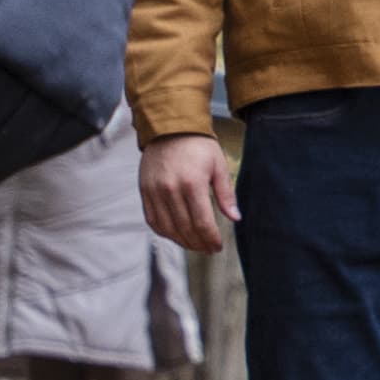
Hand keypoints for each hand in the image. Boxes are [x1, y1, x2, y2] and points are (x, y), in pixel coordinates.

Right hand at [140, 133, 237, 254]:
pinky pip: (152, 220)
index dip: (210, 238)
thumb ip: (226, 194)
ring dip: (182, 241)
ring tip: (195, 246)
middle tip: (209, 250)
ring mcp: (154, 192)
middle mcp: (170, 190)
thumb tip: (235, 218)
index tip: (217, 246)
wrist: (169, 129)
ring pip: (167, 227)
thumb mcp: (219, 166)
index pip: (201, 222)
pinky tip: (176, 236)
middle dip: (198, 243)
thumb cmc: (198, 146)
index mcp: (192, 183)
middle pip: (184, 228)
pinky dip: (164, 232)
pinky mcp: (144, 191)